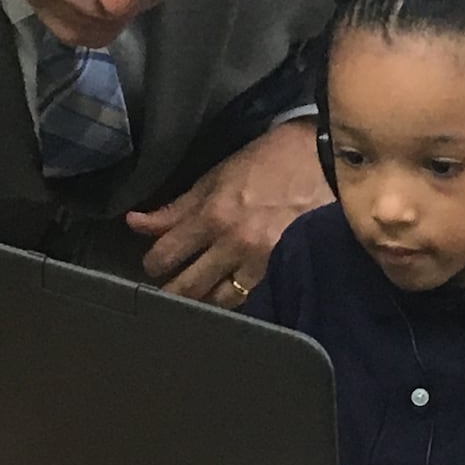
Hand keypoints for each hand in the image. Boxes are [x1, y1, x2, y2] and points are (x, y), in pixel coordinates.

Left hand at [126, 120, 332, 307]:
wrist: (329, 162)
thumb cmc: (271, 161)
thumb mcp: (218, 176)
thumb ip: (177, 207)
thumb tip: (134, 223)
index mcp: (213, 215)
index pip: (164, 256)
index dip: (153, 264)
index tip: (156, 263)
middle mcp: (234, 244)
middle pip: (187, 288)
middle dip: (173, 290)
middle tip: (173, 286)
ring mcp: (263, 263)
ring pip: (220, 303)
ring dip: (206, 299)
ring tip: (203, 292)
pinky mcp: (287, 272)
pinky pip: (254, 301)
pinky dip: (240, 300)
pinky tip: (235, 293)